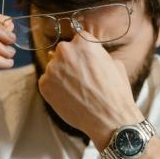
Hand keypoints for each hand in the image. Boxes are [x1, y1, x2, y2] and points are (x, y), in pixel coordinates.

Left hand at [37, 33, 143, 148]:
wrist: (109, 118)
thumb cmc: (115, 92)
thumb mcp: (114, 64)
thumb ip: (98, 54)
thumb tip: (91, 55)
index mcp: (84, 42)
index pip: (77, 40)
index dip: (82, 53)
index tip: (85, 62)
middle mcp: (65, 51)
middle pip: (63, 52)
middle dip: (70, 62)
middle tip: (80, 78)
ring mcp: (52, 68)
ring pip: (54, 67)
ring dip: (61, 75)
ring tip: (76, 90)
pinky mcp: (44, 84)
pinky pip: (47, 82)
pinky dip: (55, 89)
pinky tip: (68, 97)